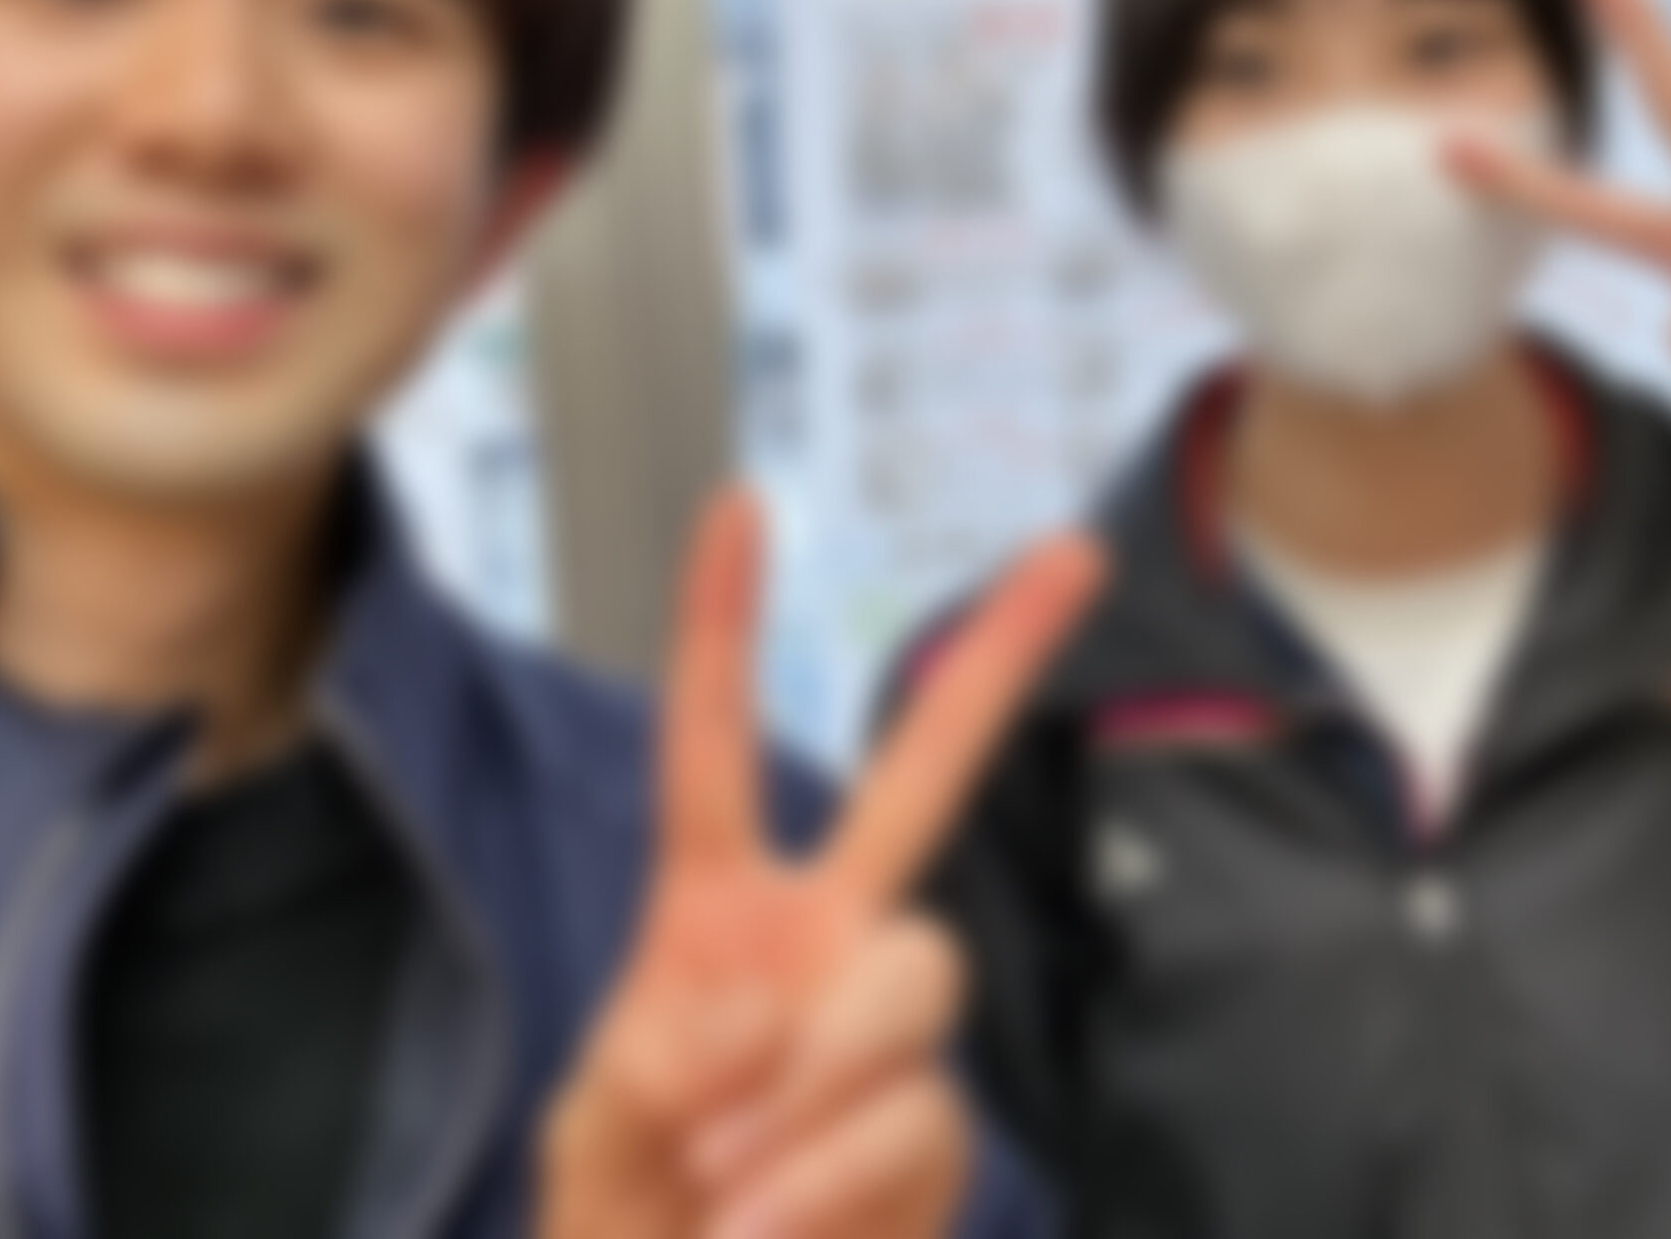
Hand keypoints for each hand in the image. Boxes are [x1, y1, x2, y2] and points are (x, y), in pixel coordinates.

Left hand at [541, 491, 1100, 1238]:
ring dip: (817, 1077)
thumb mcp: (592, 1134)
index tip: (739, 504)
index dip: (726, 628)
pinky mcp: (938, 1131)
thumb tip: (763, 1017)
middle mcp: (821, 941)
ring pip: (915, 976)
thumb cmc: (623, 1224)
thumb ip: (649, 1067)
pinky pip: (918, 1116)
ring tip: (726, 1175)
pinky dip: (830, 1175)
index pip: (715, 745)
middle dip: (1001, 657)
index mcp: (713, 910)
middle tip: (1078, 551)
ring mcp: (888, 1032)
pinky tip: (762, 1231)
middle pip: (923, 781)